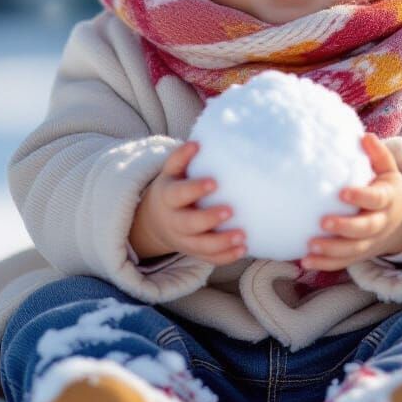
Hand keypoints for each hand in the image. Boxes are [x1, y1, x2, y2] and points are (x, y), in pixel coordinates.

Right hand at [129, 141, 247, 265]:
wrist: (157, 219)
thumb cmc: (173, 187)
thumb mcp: (171, 171)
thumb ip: (181, 157)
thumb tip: (198, 142)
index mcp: (168, 197)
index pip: (178, 194)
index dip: (194, 189)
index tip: (214, 182)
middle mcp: (174, 221)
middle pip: (188, 224)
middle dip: (208, 219)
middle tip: (230, 211)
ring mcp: (184, 239)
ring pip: (200, 246)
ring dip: (221, 242)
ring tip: (242, 236)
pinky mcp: (194, 251)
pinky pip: (210, 259)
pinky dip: (226, 257)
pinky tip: (243, 249)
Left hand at [301, 132, 401, 270]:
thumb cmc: (387, 188)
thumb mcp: (389, 171)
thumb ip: (379, 155)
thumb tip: (365, 136)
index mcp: (387, 200)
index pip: (376, 199)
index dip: (361, 197)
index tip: (343, 193)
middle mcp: (379, 223)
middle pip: (365, 229)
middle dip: (345, 228)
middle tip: (323, 222)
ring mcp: (369, 242)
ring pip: (352, 250)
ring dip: (332, 250)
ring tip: (310, 246)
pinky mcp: (359, 254)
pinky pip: (342, 262)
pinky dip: (324, 264)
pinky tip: (304, 261)